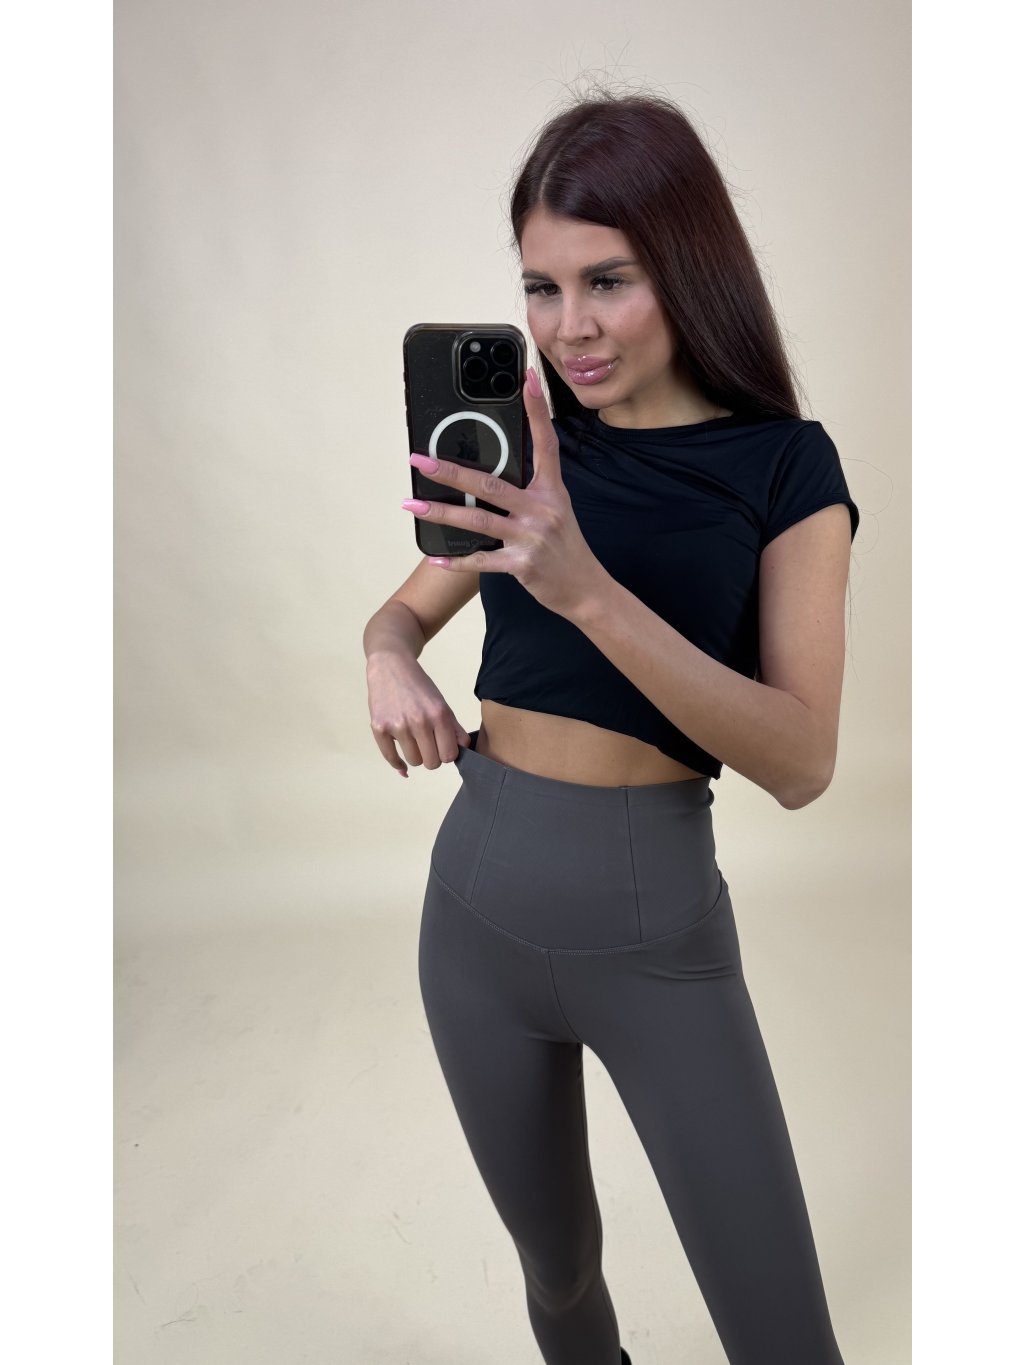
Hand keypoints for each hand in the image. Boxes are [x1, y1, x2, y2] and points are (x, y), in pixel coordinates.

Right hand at [366, 650, 471, 776]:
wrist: (390, 666)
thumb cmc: (419, 686)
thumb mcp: (441, 703)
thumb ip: (454, 727)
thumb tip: (463, 749)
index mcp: (438, 715)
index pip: (449, 755)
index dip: (447, 754)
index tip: (442, 747)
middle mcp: (419, 722)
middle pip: (431, 762)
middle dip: (432, 757)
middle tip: (428, 746)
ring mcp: (397, 726)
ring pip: (413, 761)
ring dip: (415, 756)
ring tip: (413, 742)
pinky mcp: (379, 728)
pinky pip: (391, 758)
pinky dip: (398, 765)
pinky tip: (401, 763)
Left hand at [402, 367, 606, 620]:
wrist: (585, 589)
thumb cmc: (565, 547)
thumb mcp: (556, 510)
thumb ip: (529, 490)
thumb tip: (491, 473)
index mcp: (552, 490)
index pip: (545, 442)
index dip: (536, 409)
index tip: (526, 378)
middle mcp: (542, 509)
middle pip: (490, 484)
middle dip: (450, 471)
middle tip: (420, 461)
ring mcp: (532, 536)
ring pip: (478, 520)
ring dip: (441, 513)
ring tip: (412, 505)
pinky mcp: (522, 564)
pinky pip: (482, 561)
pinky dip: (457, 560)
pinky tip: (435, 557)